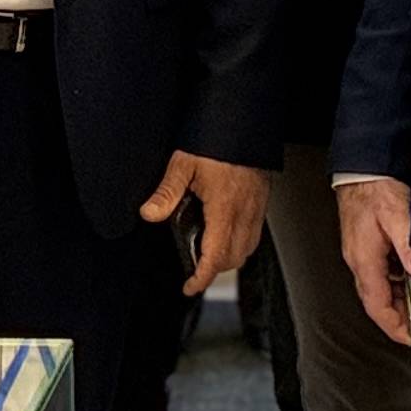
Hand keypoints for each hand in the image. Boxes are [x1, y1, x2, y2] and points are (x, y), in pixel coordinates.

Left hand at [140, 151, 270, 294]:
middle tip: (193, 269)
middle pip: (233, 258)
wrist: (244, 122)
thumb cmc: (215, 139)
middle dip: (213, 270)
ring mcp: (257, 208)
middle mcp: (245, 212)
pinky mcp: (262, 201)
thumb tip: (149, 214)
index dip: (202, 278)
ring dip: (229, 258)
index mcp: (225, 208)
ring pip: (247, 249)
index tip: (190, 287)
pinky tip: (225, 234)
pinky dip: (241, 244)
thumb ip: (166, 192)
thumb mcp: (184, 163)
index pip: (216, 256)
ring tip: (207, 255)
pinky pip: (255, 235)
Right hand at [337, 176, 410, 347]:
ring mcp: (360, 254)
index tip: (410, 337)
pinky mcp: (365, 246)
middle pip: (377, 301)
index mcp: (364, 259)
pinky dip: (396, 282)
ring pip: (379, 288)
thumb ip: (410, 246)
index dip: (393, 325)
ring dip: (398, 300)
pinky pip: (380, 273)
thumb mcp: (398, 215)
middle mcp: (358, 261)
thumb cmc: (374, 188)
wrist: (361, 168)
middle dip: (398, 317)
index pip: (376, 305)